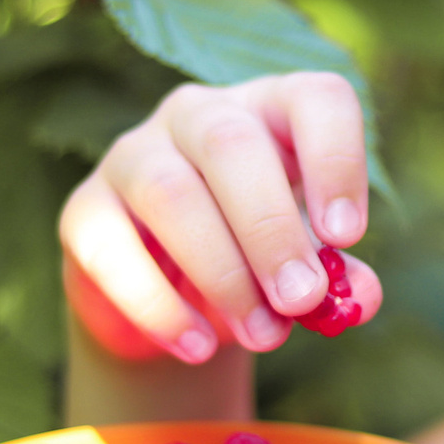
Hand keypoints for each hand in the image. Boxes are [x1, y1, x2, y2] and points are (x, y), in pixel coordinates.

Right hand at [60, 73, 377, 364]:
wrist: (169, 303)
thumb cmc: (254, 262)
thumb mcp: (305, 267)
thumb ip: (339, 278)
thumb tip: (360, 297)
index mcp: (271, 111)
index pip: (314, 98)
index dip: (336, 160)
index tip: (347, 236)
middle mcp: (200, 115)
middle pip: (231, 144)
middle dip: (271, 229)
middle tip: (301, 299)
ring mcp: (133, 154)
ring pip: (169, 192)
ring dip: (221, 271)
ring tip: (263, 333)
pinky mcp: (83, 209)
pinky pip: (110, 248)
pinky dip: (157, 305)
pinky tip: (198, 345)